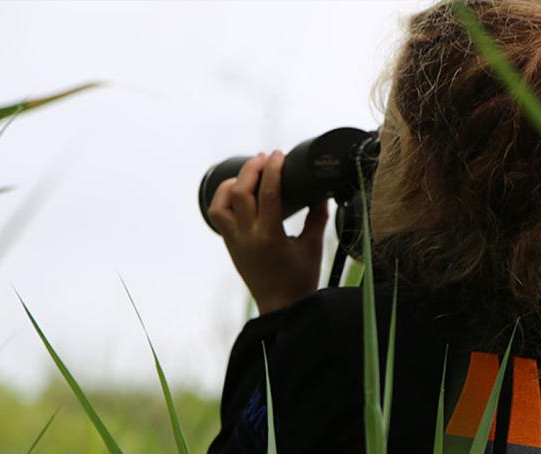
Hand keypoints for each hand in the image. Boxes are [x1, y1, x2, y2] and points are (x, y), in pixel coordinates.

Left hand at [208, 150, 329, 314]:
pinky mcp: (230, 245)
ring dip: (232, 183)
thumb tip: (321, 191)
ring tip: (248, 174)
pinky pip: (219, 216)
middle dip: (251, 169)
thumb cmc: (300, 279)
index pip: (267, 194)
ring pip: (220, 204)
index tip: (279, 155)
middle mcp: (248, 238)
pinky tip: (238, 192)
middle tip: (265, 157)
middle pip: (239, 192)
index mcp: (270, 237)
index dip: (272, 169)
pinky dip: (224, 199)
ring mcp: (235, 242)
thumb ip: (317, 216)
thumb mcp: (313, 246)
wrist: (281, 307)